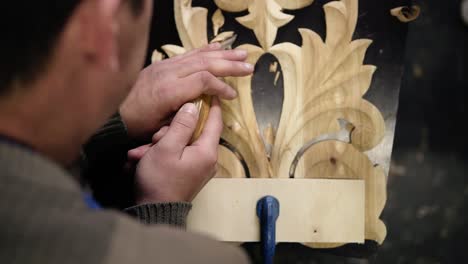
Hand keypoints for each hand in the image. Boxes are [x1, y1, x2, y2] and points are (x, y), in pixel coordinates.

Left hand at [120, 43, 252, 138]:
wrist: (114, 115)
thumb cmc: (139, 126)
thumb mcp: (163, 127)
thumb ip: (186, 115)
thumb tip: (207, 105)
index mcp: (169, 91)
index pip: (204, 80)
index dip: (221, 87)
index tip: (232, 96)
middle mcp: (168, 73)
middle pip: (205, 63)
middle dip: (229, 65)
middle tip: (249, 67)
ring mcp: (164, 66)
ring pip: (197, 55)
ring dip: (221, 54)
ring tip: (241, 54)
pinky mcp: (161, 64)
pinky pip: (186, 54)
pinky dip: (204, 50)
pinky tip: (217, 47)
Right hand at [132, 97, 222, 202]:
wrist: (154, 211)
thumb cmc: (160, 179)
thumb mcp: (167, 147)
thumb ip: (181, 125)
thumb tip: (193, 106)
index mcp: (207, 151)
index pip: (215, 121)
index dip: (213, 105)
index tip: (209, 90)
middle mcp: (207, 159)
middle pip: (193, 132)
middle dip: (170, 131)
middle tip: (154, 138)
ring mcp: (198, 167)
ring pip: (181, 144)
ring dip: (161, 143)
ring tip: (141, 153)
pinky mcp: (188, 174)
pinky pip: (178, 156)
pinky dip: (162, 154)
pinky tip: (143, 158)